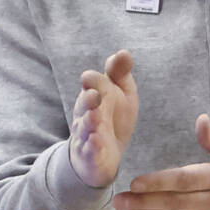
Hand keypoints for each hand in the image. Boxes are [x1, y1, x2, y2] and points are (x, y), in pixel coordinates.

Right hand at [69, 49, 138, 187]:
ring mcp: (87, 135)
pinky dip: (92, 146)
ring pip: (86, 127)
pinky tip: (97, 141)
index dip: (97, 80)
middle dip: (88, 99)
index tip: (95, 75)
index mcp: (93, 95)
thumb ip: (120, 74)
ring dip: (90, 121)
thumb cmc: (112, 119)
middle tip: (94, 94)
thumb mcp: (121, 95)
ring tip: (95, 115)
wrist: (101, 157)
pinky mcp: (91, 155)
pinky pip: (90, 150)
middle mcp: (86, 113)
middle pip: (85, 104)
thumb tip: (123, 52)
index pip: (93, 84)